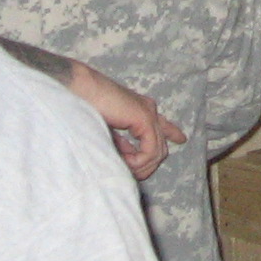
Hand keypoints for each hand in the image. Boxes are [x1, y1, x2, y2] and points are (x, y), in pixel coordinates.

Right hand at [68, 62, 186, 180]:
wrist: (79, 91)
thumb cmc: (86, 107)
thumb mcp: (108, 129)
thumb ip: (121, 141)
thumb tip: (128, 159)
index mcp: (140, 109)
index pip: (162, 124)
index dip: (172, 132)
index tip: (181, 139)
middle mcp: (148, 110)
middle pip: (160, 147)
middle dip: (145, 165)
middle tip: (127, 170)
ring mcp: (148, 113)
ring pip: (158, 152)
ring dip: (139, 166)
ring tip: (121, 166)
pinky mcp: (144, 117)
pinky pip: (151, 151)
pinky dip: (138, 161)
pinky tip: (125, 161)